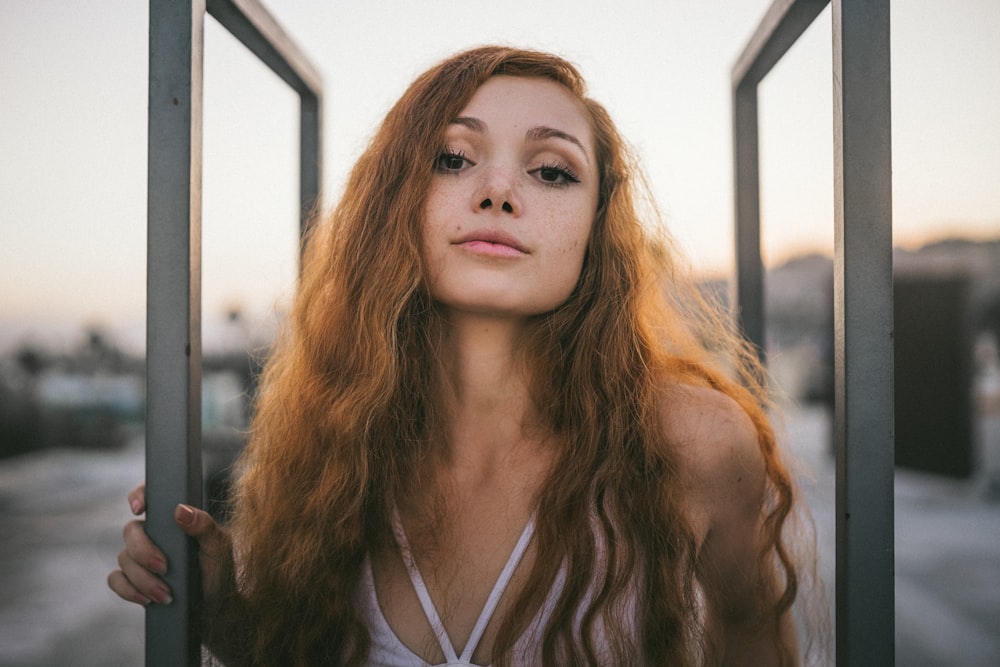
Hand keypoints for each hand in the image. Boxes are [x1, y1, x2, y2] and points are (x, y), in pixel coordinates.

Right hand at [107, 483, 232, 607]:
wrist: (215, 604)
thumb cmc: (219, 569)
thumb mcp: (219, 547)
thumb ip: (204, 527)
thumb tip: (180, 510)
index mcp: (173, 519)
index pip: (150, 496)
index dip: (138, 495)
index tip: (139, 508)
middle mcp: (153, 534)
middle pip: (130, 531)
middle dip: (144, 551)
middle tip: (164, 568)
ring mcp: (140, 556)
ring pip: (123, 558)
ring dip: (143, 578)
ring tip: (167, 594)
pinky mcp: (133, 579)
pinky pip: (116, 580)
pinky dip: (128, 590)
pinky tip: (147, 600)